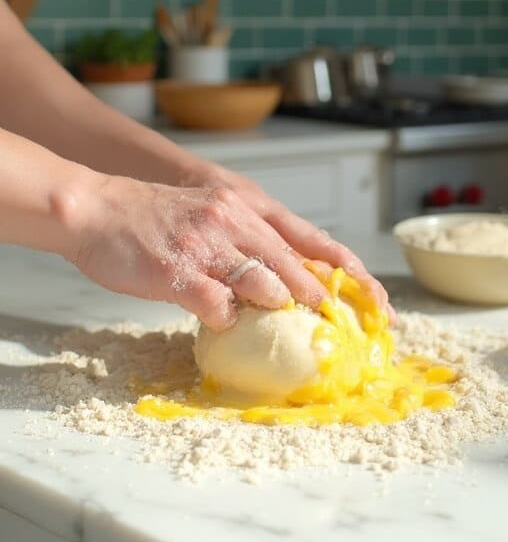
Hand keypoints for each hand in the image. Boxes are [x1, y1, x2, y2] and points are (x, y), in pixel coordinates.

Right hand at [72, 175, 343, 330]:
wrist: (96, 208)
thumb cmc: (153, 218)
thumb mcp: (212, 216)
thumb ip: (248, 240)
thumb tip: (283, 281)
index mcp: (248, 208)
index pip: (313, 240)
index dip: (350, 273)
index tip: (377, 304)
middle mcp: (234, 221)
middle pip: (296, 267)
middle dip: (324, 304)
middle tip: (344, 334)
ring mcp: (207, 246)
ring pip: (264, 284)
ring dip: (278, 310)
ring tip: (287, 330)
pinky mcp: (179, 272)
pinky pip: (217, 306)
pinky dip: (227, 320)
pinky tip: (221, 323)